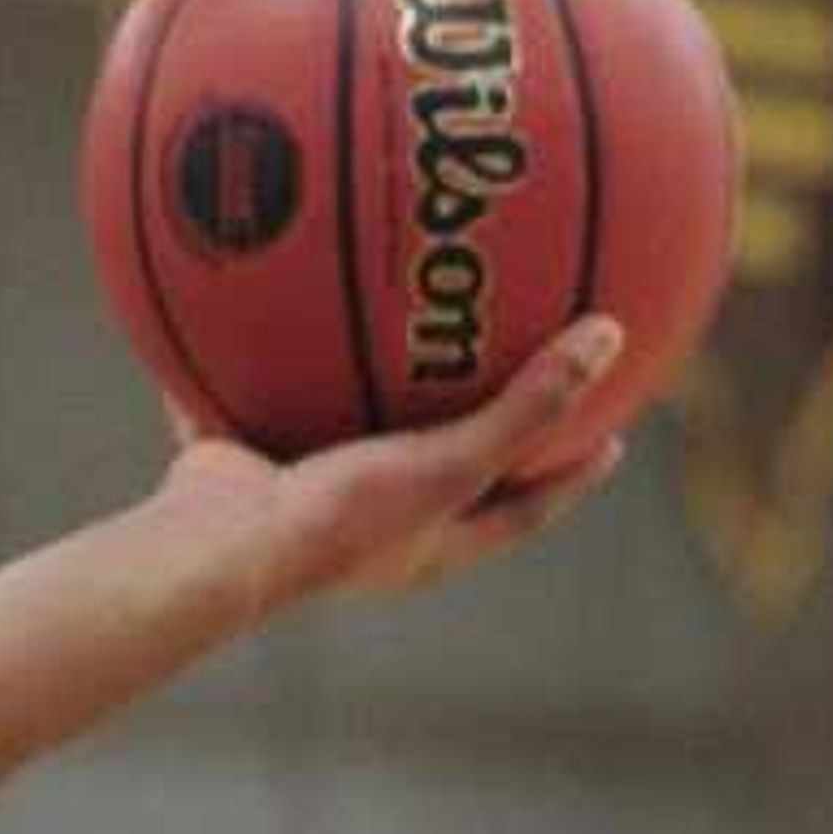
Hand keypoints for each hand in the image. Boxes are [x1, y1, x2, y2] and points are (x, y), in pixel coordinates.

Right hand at [159, 319, 630, 621]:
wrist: (218, 546)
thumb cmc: (340, 521)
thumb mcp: (450, 461)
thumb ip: (528, 406)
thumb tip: (610, 335)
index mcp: (431, 543)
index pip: (525, 509)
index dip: (571, 475)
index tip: (614, 436)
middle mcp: (379, 527)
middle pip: (454, 471)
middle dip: (488, 425)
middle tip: (530, 369)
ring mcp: (315, 495)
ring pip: (363, 429)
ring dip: (384, 384)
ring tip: (411, 319)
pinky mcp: (258, 460)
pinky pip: (280, 393)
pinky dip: (286, 349)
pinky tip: (292, 287)